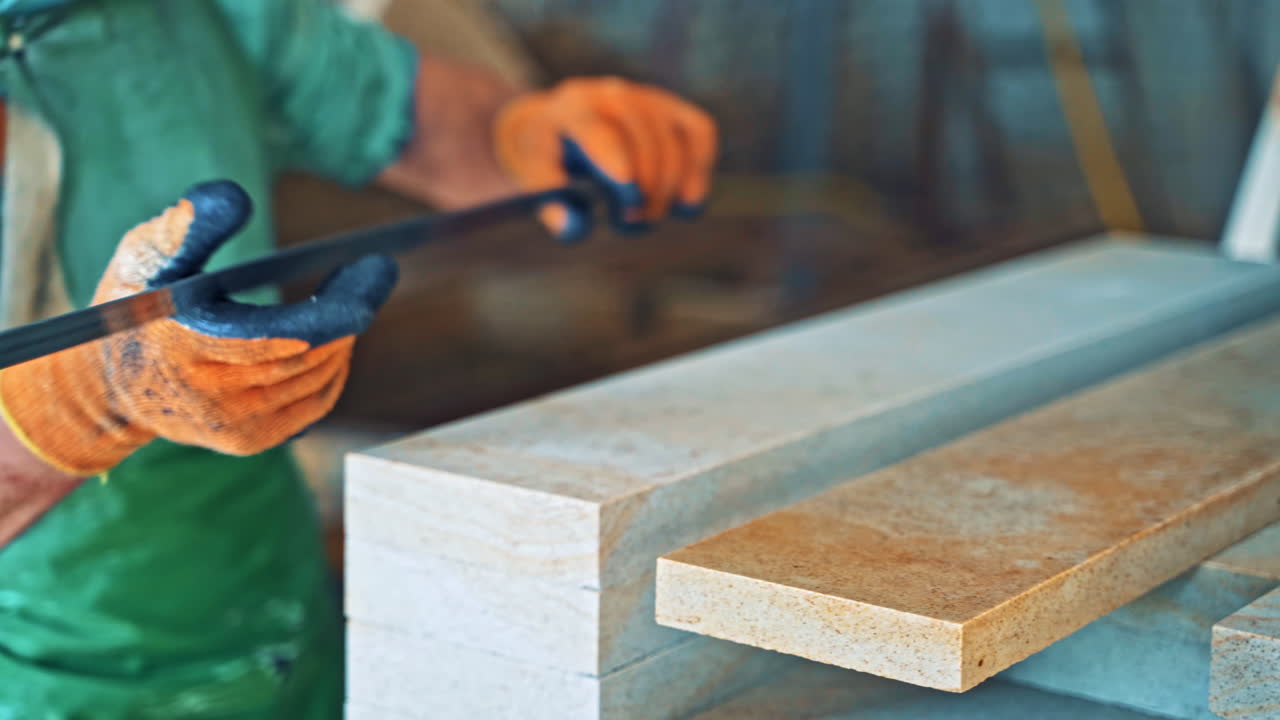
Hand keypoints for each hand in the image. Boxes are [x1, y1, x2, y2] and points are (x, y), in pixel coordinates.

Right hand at [0, 181, 396, 475]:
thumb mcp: (145, 256)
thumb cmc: (134, 307)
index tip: (373, 266)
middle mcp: (215, 396)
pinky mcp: (250, 441)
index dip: (338, 307)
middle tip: (371, 271)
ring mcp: (236, 425)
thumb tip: (236, 197)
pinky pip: (315, 401)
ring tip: (352, 294)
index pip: (285, 336)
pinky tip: (333, 337)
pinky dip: (332, 366)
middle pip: (314, 354)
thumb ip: (186, 226)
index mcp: (187, 347)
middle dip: (352, 308)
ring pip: (321, 376)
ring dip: (344, 334)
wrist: (111, 387)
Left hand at [494, 77, 717, 241]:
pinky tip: (686, 201)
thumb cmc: (550, 156)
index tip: (629, 191)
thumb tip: (574, 227)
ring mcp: (648, 97)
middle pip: (643, 138)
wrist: (564, 125)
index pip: (600, 130)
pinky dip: (699, 168)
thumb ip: (551, 203)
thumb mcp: (536, 178)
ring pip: (674, 140)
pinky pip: (700, 132)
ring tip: (650, 217)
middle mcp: (614, 94)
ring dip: (669, 187)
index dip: (616, 158)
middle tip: (633, 223)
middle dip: (645, 187)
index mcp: (573, 106)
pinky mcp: (674, 108)